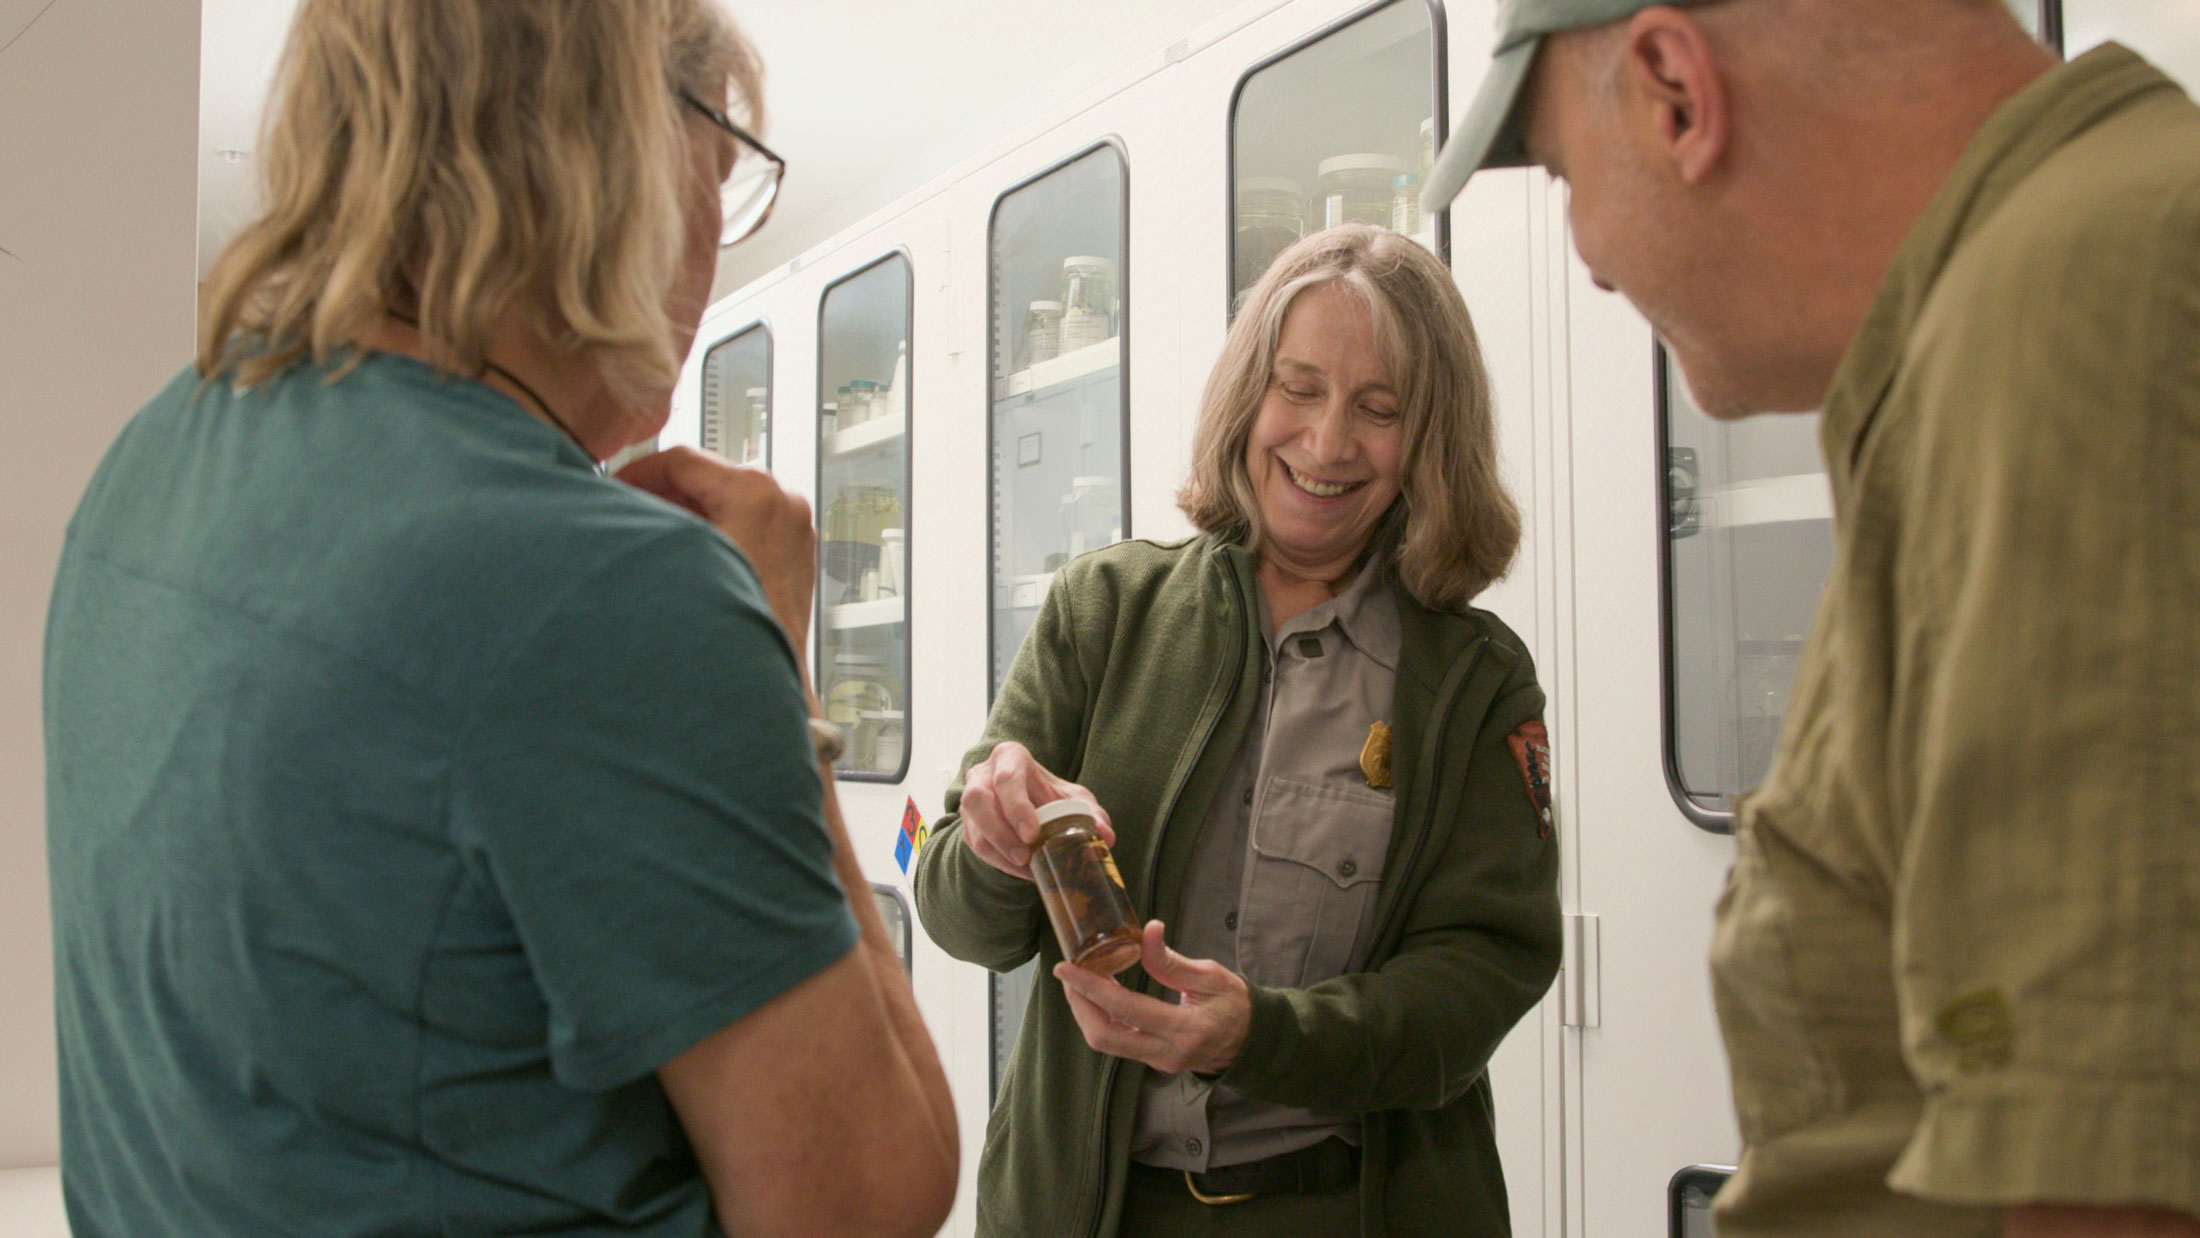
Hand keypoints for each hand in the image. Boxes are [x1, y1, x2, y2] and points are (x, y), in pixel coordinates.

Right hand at [617, 448, 816, 662]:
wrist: (761, 678)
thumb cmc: (726, 629)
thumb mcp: (674, 557)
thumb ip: (648, 519)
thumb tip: (619, 502)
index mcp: (756, 494)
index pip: (684, 459)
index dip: (640, 470)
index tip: (618, 485)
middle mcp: (783, 503)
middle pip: (708, 476)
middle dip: (664, 492)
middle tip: (630, 510)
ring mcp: (794, 526)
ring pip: (727, 497)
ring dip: (688, 511)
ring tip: (654, 534)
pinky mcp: (796, 550)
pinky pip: (748, 520)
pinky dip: (715, 527)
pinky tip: (687, 554)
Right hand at [956, 740, 1113, 880]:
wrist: (1032, 803)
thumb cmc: (1051, 795)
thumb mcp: (1074, 799)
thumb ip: (1091, 814)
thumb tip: (1106, 836)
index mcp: (1010, 757)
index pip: (1006, 778)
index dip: (1016, 807)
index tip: (1032, 834)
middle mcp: (983, 774)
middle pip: (978, 800)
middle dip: (1000, 832)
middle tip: (1024, 855)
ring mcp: (971, 800)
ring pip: (973, 827)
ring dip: (999, 851)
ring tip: (1026, 866)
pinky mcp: (968, 824)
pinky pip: (975, 845)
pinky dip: (998, 861)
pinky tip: (1021, 869)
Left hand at [1053, 920, 1249, 1074]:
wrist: (1253, 1041)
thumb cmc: (1236, 1005)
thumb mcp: (1211, 976)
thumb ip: (1172, 960)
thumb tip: (1147, 930)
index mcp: (1185, 1029)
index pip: (1125, 1009)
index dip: (1090, 987)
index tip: (1066, 968)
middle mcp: (1167, 1052)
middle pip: (1104, 1035)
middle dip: (1078, 1004)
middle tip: (1068, 974)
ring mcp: (1158, 1062)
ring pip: (1106, 1043)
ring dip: (1086, 1012)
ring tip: (1079, 982)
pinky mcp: (1154, 1061)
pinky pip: (1117, 1043)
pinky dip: (1100, 1019)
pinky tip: (1099, 996)